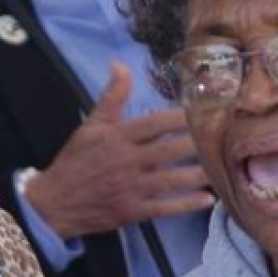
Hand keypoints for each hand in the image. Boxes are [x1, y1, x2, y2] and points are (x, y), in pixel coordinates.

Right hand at [25, 62, 214, 238]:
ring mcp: (130, 188)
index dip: (182, 117)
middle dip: (198, 144)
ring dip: (199, 175)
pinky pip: (165, 208)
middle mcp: (126, 161)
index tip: (203, 112)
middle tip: (223, 139)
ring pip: (172, 180)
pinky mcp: (132, 212)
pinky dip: (187, 205)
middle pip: (170, 150)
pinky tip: (207, 200)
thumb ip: (111, 97)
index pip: (155, 123)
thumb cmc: (75, 161)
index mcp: (116, 137)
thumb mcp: (90, 125)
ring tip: (221, 169)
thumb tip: (120, 64)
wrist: (54, 202)